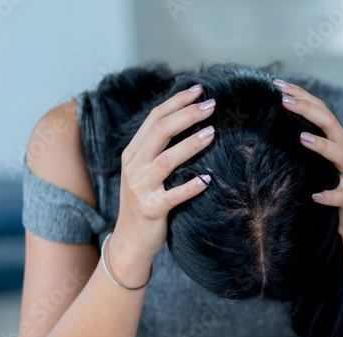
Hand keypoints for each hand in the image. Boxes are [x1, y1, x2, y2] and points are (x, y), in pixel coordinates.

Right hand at [111, 84, 215, 279]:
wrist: (130, 240)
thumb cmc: (146, 201)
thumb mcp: (145, 170)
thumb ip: (159, 148)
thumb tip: (187, 122)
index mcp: (133, 152)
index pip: (154, 118)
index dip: (176, 102)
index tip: (199, 90)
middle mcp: (134, 166)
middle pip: (160, 131)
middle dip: (187, 115)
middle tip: (212, 105)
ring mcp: (141, 187)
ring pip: (166, 160)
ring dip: (190, 145)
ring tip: (212, 133)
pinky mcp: (152, 209)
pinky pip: (173, 196)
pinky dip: (190, 187)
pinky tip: (208, 179)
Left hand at [275, 80, 342, 232]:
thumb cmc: (332, 182)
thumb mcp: (321, 158)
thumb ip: (306, 139)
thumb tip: (273, 120)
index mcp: (338, 139)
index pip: (322, 110)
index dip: (302, 96)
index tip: (278, 85)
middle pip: (331, 125)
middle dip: (308, 111)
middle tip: (285, 101)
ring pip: (340, 156)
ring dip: (322, 146)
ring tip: (302, 138)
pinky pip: (341, 196)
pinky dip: (329, 195)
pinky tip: (315, 196)